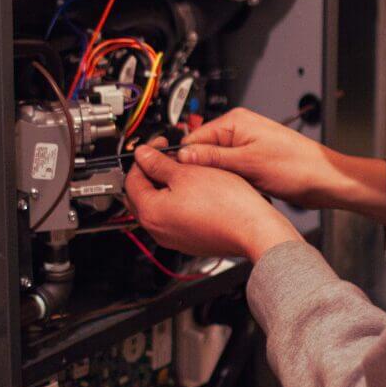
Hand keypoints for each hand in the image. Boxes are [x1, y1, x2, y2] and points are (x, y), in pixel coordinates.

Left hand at [124, 145, 302, 261]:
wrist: (253, 229)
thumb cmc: (226, 205)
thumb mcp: (188, 172)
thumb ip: (159, 163)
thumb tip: (143, 155)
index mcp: (150, 213)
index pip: (132, 179)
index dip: (143, 157)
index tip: (157, 146)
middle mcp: (157, 230)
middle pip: (142, 195)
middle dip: (151, 172)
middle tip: (167, 156)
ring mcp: (173, 238)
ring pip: (159, 206)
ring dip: (166, 186)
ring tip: (185, 171)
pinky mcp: (189, 240)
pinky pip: (175, 218)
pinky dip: (178, 201)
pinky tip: (195, 190)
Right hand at [178, 108, 385, 221]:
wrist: (324, 181)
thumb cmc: (297, 166)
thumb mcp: (248, 163)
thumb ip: (213, 158)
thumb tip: (184, 155)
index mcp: (236, 122)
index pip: (195, 137)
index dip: (184, 158)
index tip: (176, 176)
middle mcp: (239, 131)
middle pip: (203, 151)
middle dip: (201, 170)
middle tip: (201, 188)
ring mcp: (245, 148)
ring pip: (216, 165)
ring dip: (217, 179)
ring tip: (222, 191)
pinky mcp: (252, 163)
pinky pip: (229, 173)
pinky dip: (229, 183)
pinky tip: (234, 193)